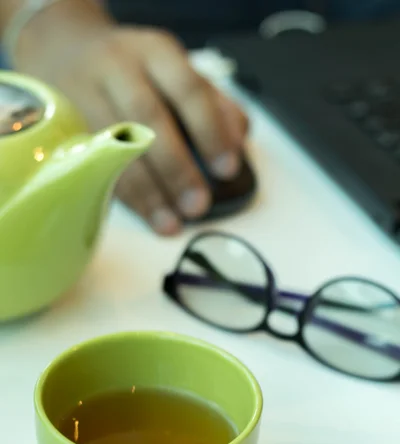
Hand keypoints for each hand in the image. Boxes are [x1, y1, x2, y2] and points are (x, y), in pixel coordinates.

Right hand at [16, 1, 247, 234]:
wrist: (65, 51)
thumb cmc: (136, 71)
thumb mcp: (177, 71)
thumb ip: (214, 104)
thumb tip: (238, 141)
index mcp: (154, 53)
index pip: (188, 90)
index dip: (210, 132)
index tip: (226, 169)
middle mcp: (117, 69)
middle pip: (148, 120)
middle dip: (176, 168)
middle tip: (197, 204)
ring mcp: (84, 96)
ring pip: (115, 147)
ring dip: (146, 192)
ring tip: (169, 223)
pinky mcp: (65, 127)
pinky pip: (93, 165)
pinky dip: (119, 195)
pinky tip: (140, 215)